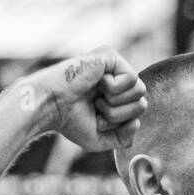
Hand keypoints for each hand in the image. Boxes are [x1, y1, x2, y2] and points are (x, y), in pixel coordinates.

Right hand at [18, 46, 146, 150]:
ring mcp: (114, 66)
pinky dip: (114, 89)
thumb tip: (138, 123)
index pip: (137, 112)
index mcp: (114, 96)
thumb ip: (123, 138)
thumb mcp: (100, 138)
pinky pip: (132, 78)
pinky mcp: (111, 56)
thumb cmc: (69, 121)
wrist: (50, 105)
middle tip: (97, 107)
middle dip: (120, 114)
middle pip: (142, 103)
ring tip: (97, 97)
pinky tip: (97, 83)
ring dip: (117, 103)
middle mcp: (116, 79)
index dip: (120, 123)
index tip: (97, 119)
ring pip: (140, 91)